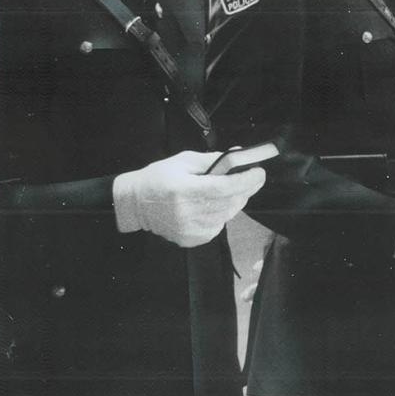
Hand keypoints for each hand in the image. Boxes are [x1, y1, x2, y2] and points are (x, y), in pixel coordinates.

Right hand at [112, 150, 265, 247]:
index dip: (245, 181)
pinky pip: (218, 226)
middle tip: (253, 178)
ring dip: (236, 201)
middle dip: (246, 189)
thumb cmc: (158, 178)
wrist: (135, 204)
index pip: (224, 188)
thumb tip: (240, 155)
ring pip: (227, 215)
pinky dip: (223, 214)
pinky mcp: (191, 239)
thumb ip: (213, 160)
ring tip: (234, 190)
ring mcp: (189, 229)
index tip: (259, 173)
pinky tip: (216, 205)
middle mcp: (187, 213)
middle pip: (229, 202)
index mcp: (183, 190)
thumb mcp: (184, 161)